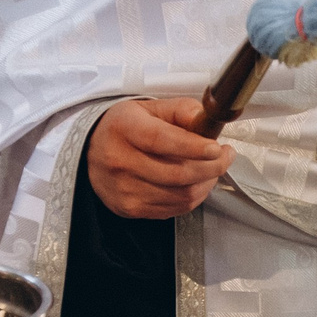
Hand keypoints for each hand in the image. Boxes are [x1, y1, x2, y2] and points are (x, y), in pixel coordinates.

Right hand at [86, 97, 234, 219]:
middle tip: (225, 156)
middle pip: (177, 173)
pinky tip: (195, 182)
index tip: (217, 147)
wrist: (91, 152)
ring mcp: (124, 189)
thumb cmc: (125, 128)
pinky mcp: (130, 208)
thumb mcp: (149, 108)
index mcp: (124, 129)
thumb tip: (204, 119)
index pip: (161, 140)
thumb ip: (180, 110)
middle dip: (212, 167)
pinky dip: (193, 197)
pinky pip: (174, 208)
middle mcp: (120, 161)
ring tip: (212, 168)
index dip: (193, 147)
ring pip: (180, 195)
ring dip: (206, 183)